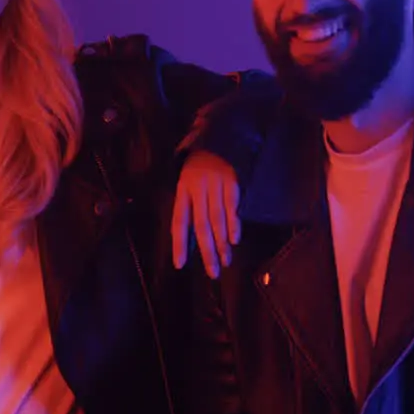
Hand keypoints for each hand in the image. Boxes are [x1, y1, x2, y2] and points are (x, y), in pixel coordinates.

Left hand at [171, 151, 240, 278]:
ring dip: (222, 243)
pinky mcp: (232, 181)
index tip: (180, 265)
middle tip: (212, 272)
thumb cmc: (199, 171)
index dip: (179, 244)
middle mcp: (197, 188)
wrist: (216, 141)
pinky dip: (234, 225)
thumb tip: (191, 243)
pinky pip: (232, 207)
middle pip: (201, 225)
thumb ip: (189, 210)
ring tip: (225, 261)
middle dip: (207, 251)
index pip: (179, 221)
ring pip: (218, 219)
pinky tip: (234, 240)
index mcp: (182, 190)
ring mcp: (215, 184)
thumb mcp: (187, 186)